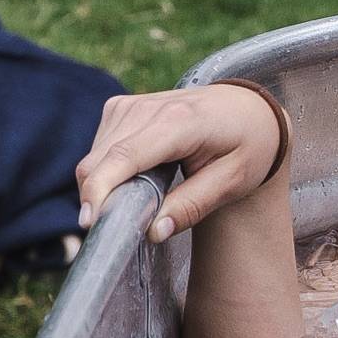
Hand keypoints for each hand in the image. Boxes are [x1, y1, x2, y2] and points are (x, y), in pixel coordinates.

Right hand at [75, 83, 285, 244]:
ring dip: (104, 187)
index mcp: (178, 121)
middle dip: (99, 199)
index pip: (124, 157)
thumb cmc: (246, 146)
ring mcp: (130, 105)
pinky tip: (137, 180)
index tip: (89, 222)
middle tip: (122, 230)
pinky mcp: (120, 108)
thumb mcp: (233, 182)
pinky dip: (107, 172)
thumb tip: (154, 232)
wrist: (248, 109)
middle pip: (100, 160)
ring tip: (142, 202)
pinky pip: (99, 150)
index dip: (100, 190)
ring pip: (94, 157)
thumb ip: (192, 207)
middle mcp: (147, 107)